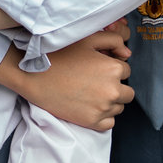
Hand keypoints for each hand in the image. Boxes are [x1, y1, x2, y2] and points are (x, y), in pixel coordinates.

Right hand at [0, 27, 133, 130]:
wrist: (35, 76)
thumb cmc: (61, 55)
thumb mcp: (88, 39)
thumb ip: (114, 40)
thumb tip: (126, 53)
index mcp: (114, 69)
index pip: (126, 71)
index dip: (113, 68)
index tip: (99, 69)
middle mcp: (112, 90)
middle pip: (127, 92)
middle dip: (116, 87)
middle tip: (96, 82)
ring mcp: (103, 108)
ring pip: (118, 107)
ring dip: (110, 102)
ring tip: (91, 93)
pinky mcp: (92, 122)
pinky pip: (109, 123)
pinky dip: (103, 116)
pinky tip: (90, 106)